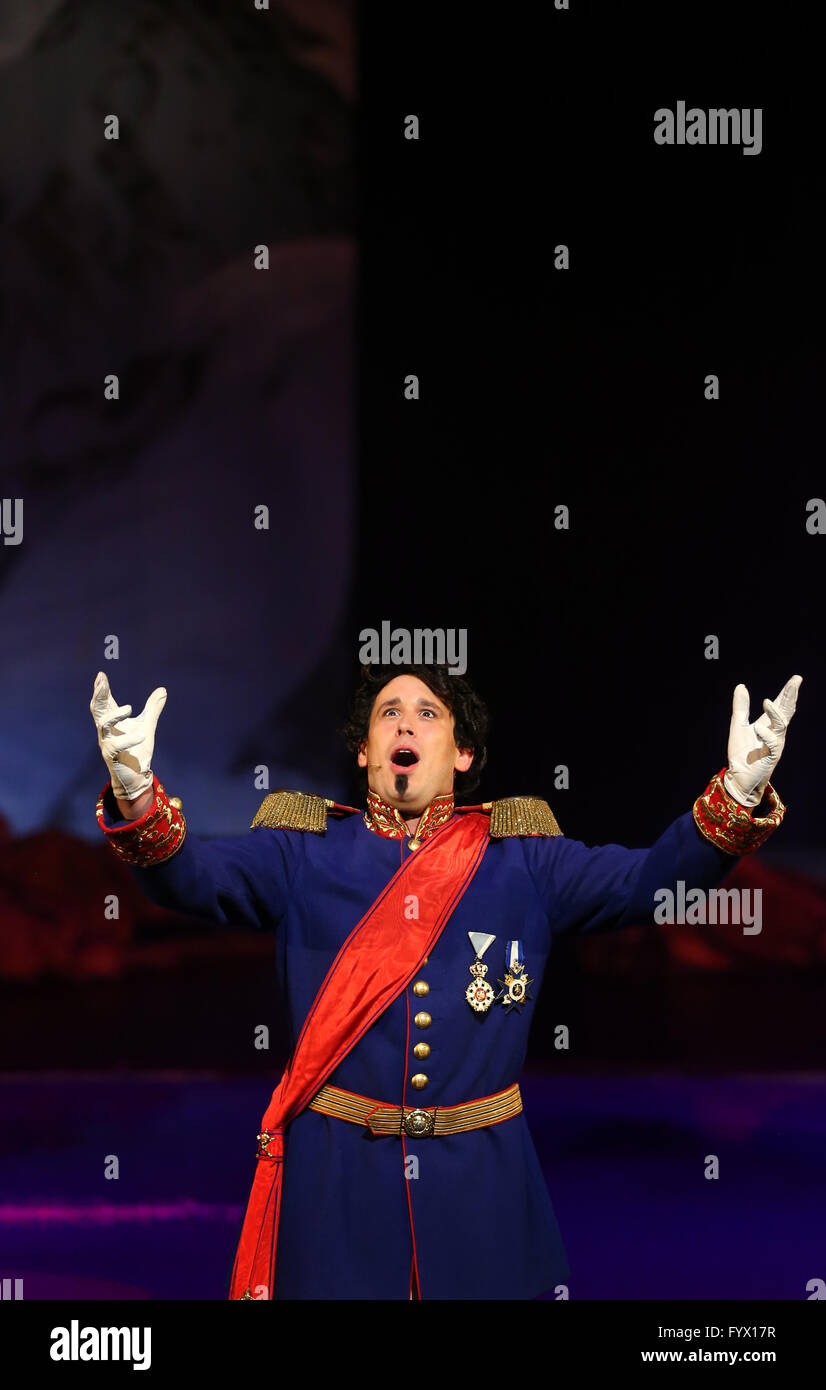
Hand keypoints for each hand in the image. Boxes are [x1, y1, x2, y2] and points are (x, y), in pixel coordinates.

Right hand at [90, 671, 166, 801]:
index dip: (101, 689)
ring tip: (130, 707)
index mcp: (112, 721)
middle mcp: (105, 730)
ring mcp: (106, 742)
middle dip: (98, 695)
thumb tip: (163, 689)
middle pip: (97, 709)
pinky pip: (115, 745)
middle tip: (102, 682)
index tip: (101, 675)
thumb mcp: (147, 726)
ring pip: (103, 724)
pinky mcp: (111, 756)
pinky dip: (129, 739)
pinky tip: (142, 736)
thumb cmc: (138, 749)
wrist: (137, 774)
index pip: (104, 702)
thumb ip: (152, 708)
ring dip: (115, 714)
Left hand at [723, 675, 801, 807]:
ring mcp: (775, 744)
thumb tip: (741, 686)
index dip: (788, 692)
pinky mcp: (771, 756)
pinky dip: (766, 734)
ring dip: (775, 712)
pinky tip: (758, 727)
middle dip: (790, 696)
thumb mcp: (738, 726)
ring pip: (781, 725)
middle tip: (795, 682)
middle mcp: (776, 733)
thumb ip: (741, 707)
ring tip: (767, 701)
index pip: (781, 706)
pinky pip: (772, 743)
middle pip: (787, 712)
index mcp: (769, 725)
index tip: (796, 678)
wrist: (739, 777)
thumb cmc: (741, 753)